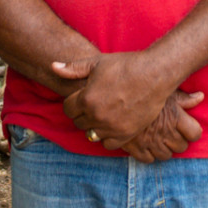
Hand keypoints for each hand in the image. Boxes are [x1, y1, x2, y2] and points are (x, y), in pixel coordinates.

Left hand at [53, 53, 177, 142]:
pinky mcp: (126, 134)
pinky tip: (112, 125)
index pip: (68, 109)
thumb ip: (73, 68)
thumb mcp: (97, 62)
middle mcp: (96, 115)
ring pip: (91, 134)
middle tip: (94, 104)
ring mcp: (111, 127)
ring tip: (103, 114)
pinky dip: (107, 137)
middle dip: (83, 114)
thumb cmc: (125, 65)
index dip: (73, 102)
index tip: (82, 97)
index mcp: (86, 98)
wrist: (155, 74)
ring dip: (94, 126)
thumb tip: (53, 67)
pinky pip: (108, 144)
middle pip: (78, 122)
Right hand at [117, 91, 205, 162]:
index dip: (193, 132)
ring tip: (158, 138)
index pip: (195, 133)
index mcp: (175, 117)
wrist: (113, 95)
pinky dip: (148, 154)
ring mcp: (150, 142)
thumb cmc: (142, 89)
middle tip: (171, 132)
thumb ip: (183, 98)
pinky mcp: (135, 148)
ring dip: (164, 149)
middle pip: (182, 146)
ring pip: (166, 155)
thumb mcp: (164, 90)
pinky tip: (146, 144)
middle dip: (178, 140)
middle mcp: (165, 132)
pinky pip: (148, 159)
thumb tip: (201, 96)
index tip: (188, 128)